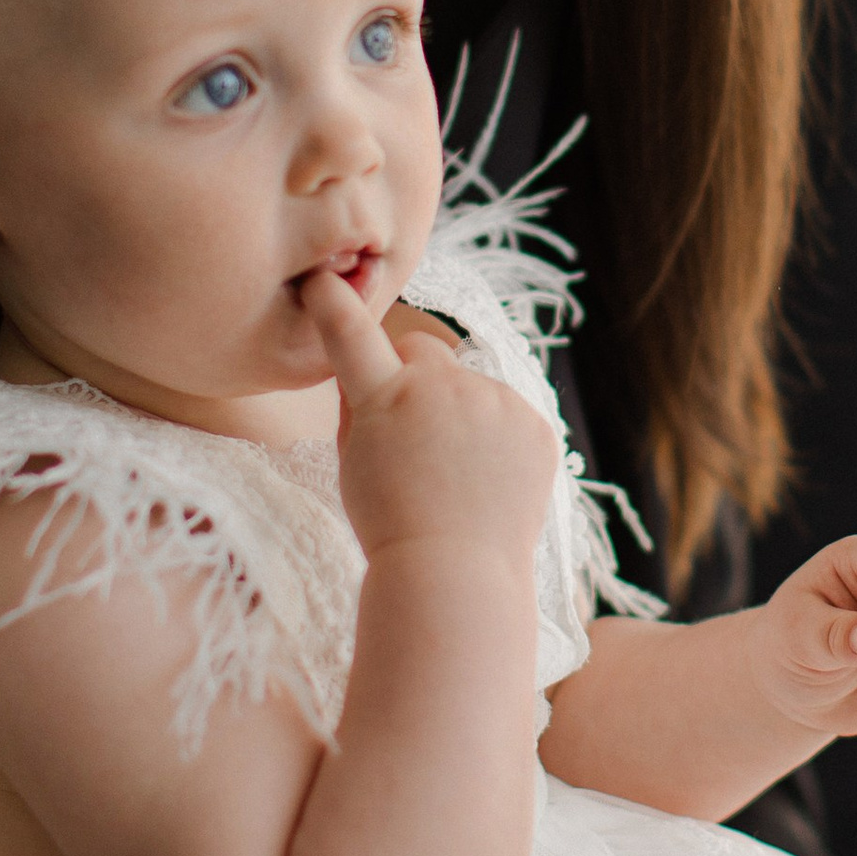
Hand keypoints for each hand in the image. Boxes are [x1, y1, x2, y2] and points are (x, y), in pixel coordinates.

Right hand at [301, 273, 557, 568]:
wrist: (455, 574)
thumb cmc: (390, 524)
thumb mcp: (353, 463)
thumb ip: (358, 408)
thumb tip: (364, 371)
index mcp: (386, 399)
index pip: (352, 336)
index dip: (335, 305)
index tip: (323, 281)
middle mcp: (443, 388)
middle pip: (423, 353)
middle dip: (413, 377)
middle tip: (412, 436)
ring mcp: (495, 403)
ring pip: (470, 387)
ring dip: (460, 413)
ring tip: (455, 475)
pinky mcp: (533, 424)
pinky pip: (507, 414)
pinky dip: (497, 438)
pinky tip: (487, 481)